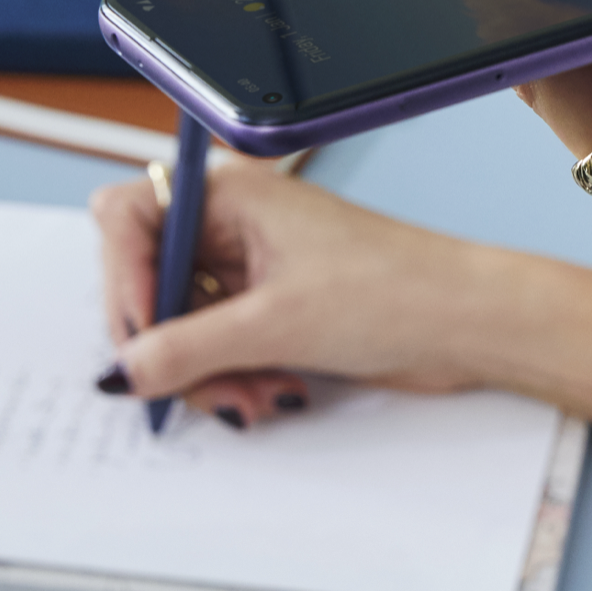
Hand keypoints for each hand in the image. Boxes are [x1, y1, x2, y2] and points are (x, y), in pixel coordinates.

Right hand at [89, 154, 482, 424]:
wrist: (467, 322)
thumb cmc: (397, 288)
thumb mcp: (276, 324)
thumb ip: (187, 347)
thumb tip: (125, 368)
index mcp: (232, 194)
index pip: (129, 219)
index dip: (124, 279)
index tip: (142, 336)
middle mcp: (235, 225)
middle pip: (150, 283)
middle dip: (168, 343)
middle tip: (191, 383)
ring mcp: (252, 270)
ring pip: (181, 327)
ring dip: (205, 373)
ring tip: (250, 396)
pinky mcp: (271, 312)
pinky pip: (218, 350)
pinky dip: (232, 379)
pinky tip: (271, 393)